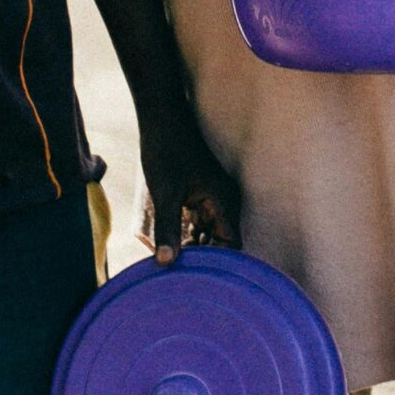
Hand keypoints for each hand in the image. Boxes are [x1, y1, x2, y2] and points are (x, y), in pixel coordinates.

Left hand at [140, 108, 240, 264]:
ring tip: (172, 262)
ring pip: (211, 232)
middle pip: (222, 240)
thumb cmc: (166, 150)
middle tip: (180, 274)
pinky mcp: (202, 193)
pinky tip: (170, 243)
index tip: (195, 275)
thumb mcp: (165, 193)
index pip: (232, 242)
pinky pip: (201, 222)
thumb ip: (167, 228)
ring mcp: (214, 196)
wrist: (162, 118)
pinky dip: (189, 234)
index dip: (216, 260)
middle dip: (203, 256)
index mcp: (223, 199)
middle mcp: (225, 199)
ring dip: (194, 246)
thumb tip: (166, 263)